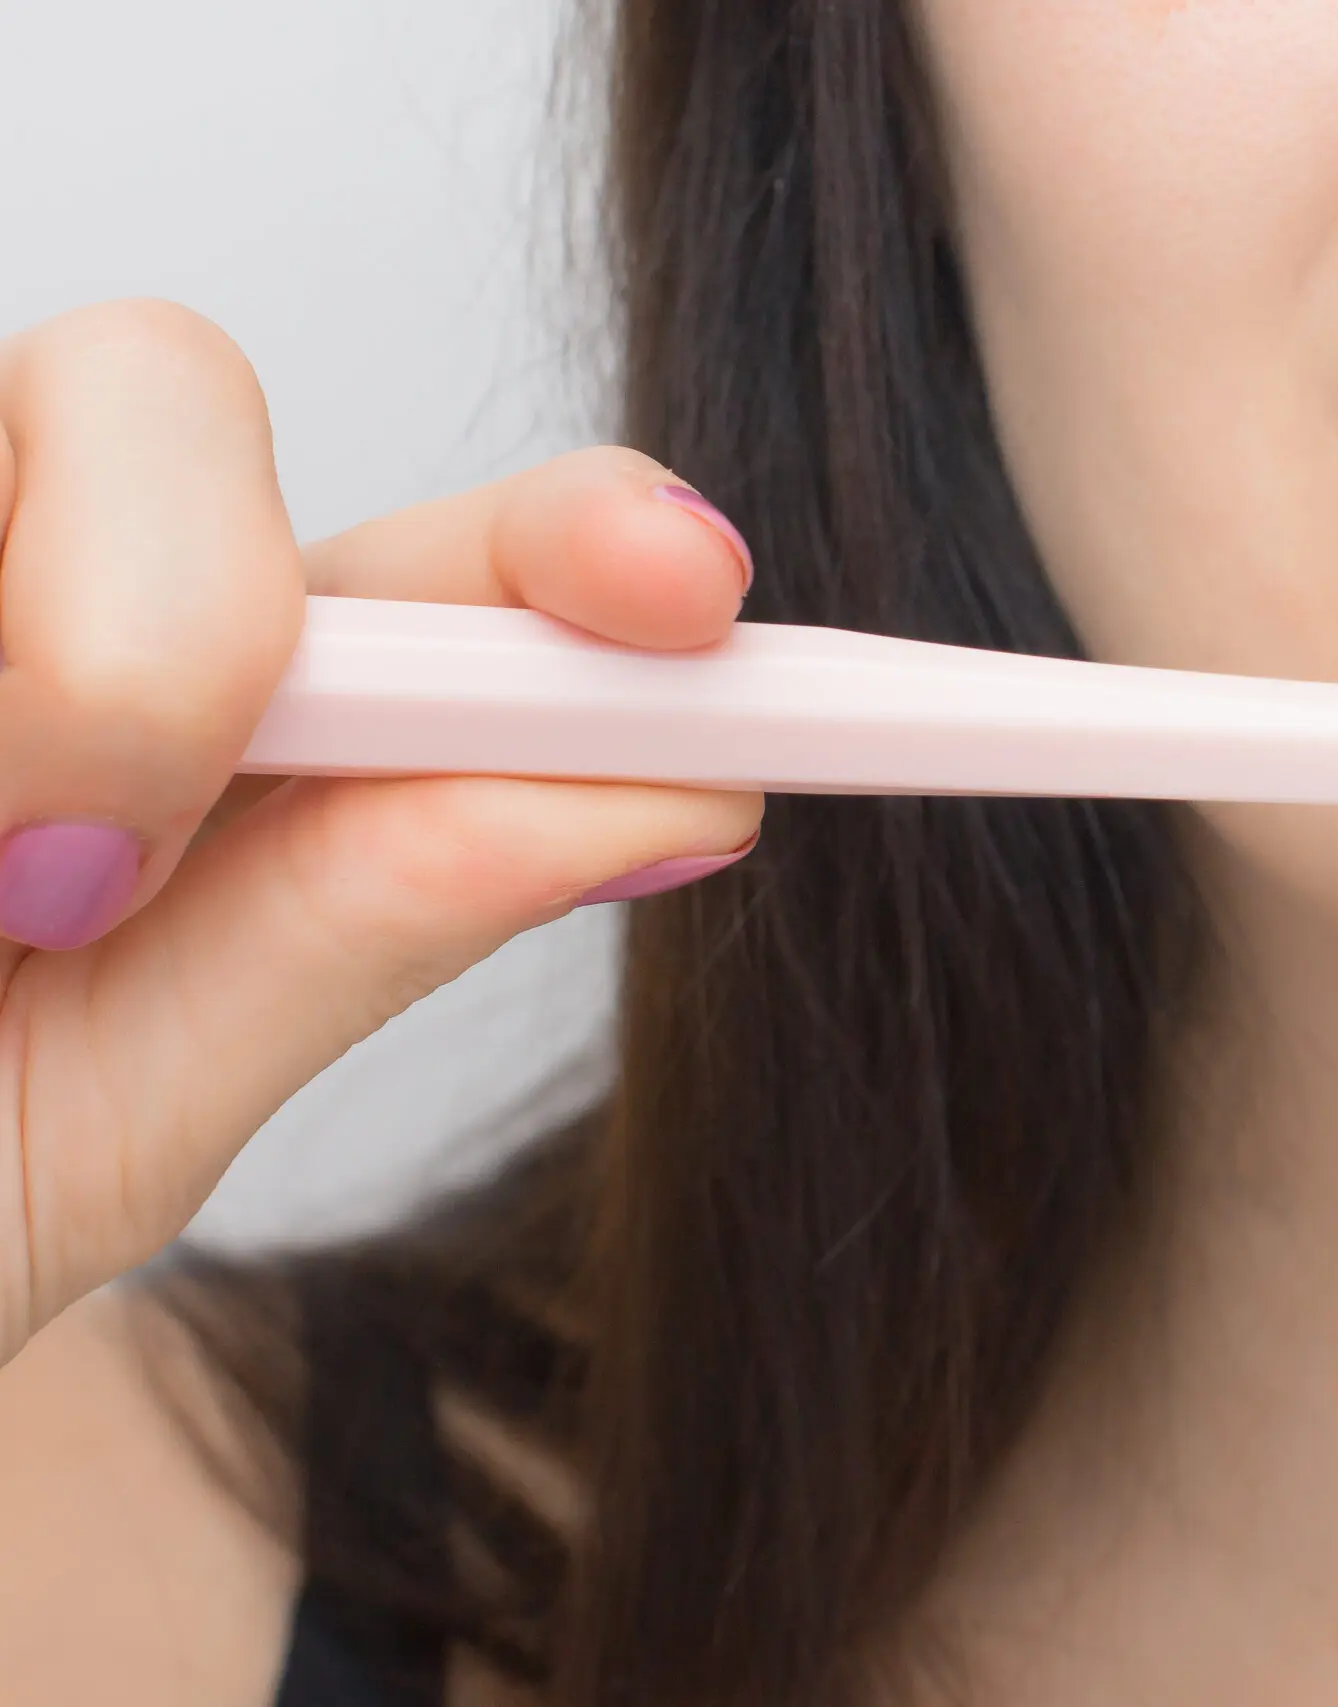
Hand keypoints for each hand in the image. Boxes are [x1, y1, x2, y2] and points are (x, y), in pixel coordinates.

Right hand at [0, 301, 765, 1363]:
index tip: (689, 597)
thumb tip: (683, 796)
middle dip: (168, 605)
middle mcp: (40, 588)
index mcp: (211, 719)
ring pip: (23, 414)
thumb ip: (365, 922)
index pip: (432, 558)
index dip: (573, 539)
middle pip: (161, 391)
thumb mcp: (123, 1106)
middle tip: (78, 861)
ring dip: (31, 670)